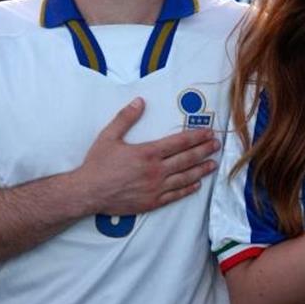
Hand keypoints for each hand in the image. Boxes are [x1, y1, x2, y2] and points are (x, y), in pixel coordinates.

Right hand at [69, 98, 220, 216]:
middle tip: (217, 145)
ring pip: (185, 177)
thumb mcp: (109, 136)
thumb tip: (139, 101)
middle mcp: (156, 170)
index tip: (208, 133)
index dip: (196, 137)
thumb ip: (126, 118)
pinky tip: (196, 185)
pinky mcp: (152, 202)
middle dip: (204, 150)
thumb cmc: (97, 164)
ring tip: (213, 164)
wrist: (87, 192)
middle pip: (187, 159)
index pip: (179, 142)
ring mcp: (155, 188)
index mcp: (148, 152)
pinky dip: (187, 189)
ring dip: (201, 170)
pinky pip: (175, 195)